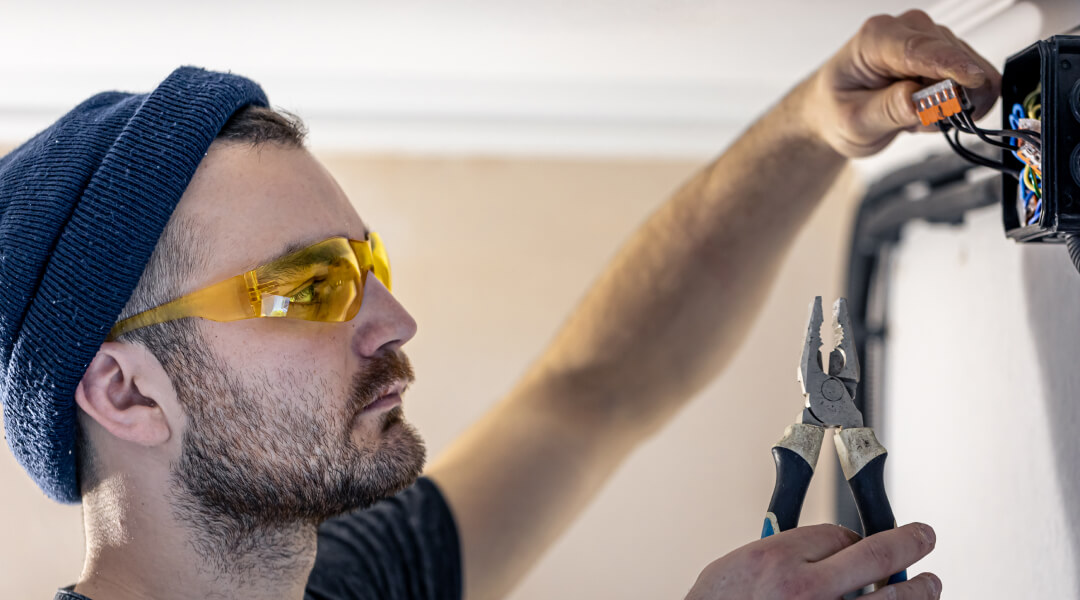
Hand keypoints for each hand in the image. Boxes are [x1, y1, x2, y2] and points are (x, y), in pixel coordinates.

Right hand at [685, 523, 940, 599]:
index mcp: (776, 562)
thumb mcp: (732, 568)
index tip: (858, 539)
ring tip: (930, 583)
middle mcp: (808, 591)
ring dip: (920, 589)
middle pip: (878, 556)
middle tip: (924, 537)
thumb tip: (816, 553)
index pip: (835, 533)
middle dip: (909, 542)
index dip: (853, 534)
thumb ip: (778, 556)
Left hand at [802, 9, 1000, 157]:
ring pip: (970, 70)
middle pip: (953, 57)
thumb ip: (887, 110)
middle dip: (947, 97)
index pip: (920, 48)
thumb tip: (919, 102)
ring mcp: (929, 39)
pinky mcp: (946, 54)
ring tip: (914, 117)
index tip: (973, 81)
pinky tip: (927, 109)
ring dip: (950, 103)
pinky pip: (974, 80)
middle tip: (916, 123)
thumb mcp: (854, 122)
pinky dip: (956, 102)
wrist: (833, 111)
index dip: (951, 64)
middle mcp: (906, 30)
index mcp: (875, 39)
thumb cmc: (837, 110)